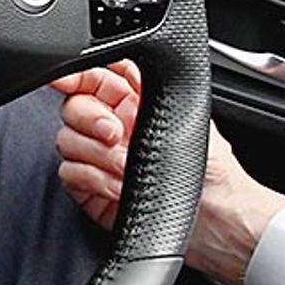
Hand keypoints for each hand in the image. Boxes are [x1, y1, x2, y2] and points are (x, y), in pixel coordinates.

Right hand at [52, 61, 284, 284]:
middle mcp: (113, 128)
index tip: (66, 78)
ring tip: (126, 168)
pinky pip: (69, 173)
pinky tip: (118, 187)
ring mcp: (99, 158)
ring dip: (96, 155)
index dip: (76, 74)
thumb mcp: (189, 117)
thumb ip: (152, 87)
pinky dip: (92, 179)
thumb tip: (121, 61)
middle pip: (73, 107)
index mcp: (135, 104)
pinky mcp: (90, 188)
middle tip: (114, 133)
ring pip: (66, 139)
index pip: (93, 78)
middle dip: (89, 118)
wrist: (219, 222)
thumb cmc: (216, 174)